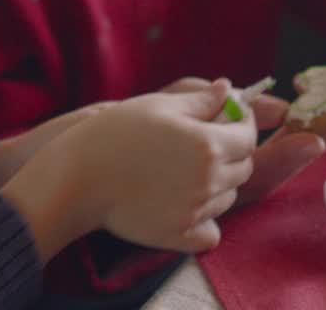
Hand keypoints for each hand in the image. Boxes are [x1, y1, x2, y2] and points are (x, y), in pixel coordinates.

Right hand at [0, 80, 256, 258]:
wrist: (77, 178)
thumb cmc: (114, 133)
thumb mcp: (158, 105)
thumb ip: (200, 100)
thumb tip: (227, 90)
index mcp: (208, 144)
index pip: (248, 136)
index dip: (243, 124)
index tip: (232, 118)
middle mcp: (208, 180)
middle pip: (243, 168)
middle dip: (233, 152)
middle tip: (208, 142)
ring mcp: (195, 211)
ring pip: (227, 197)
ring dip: (219, 183)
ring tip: (187, 170)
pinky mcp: (178, 235)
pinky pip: (211, 233)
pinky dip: (206, 222)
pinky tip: (187, 205)